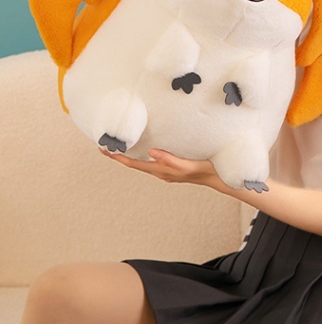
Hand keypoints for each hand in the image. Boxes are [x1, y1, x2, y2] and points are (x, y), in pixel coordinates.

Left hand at [101, 148, 219, 187]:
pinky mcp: (170, 167)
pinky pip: (152, 161)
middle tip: (106, 146)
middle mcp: (159, 171)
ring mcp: (164, 170)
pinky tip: (144, 150)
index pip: (134, 164)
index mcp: (159, 170)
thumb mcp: (185, 164)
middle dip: (120, 156)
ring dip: (130, 156)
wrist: (214, 177)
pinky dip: (143, 155)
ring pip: (142, 163)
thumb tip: (151, 153)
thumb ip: (168, 159)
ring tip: (121, 147)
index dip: (118, 158)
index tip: (105, 151)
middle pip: (134, 164)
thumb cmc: (201, 170)